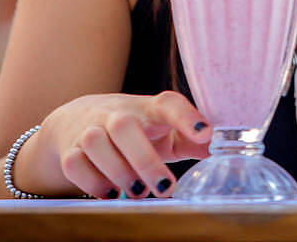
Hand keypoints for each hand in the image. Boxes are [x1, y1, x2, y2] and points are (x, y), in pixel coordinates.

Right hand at [36, 91, 211, 198]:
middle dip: (145, 160)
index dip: (187, 116)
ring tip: (138, 191)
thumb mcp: (163, 129)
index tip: (206, 133)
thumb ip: (191, 140)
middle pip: (125, 127)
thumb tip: (227, 151)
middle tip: (164, 188)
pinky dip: (92, 182)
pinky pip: (74, 163)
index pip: (168, 103)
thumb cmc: (135, 128)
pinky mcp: (69, 149)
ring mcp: (89, 129)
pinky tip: (111, 193)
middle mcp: (117, 114)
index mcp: (147, 108)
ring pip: (95, 144)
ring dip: (118, 172)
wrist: (78, 119)